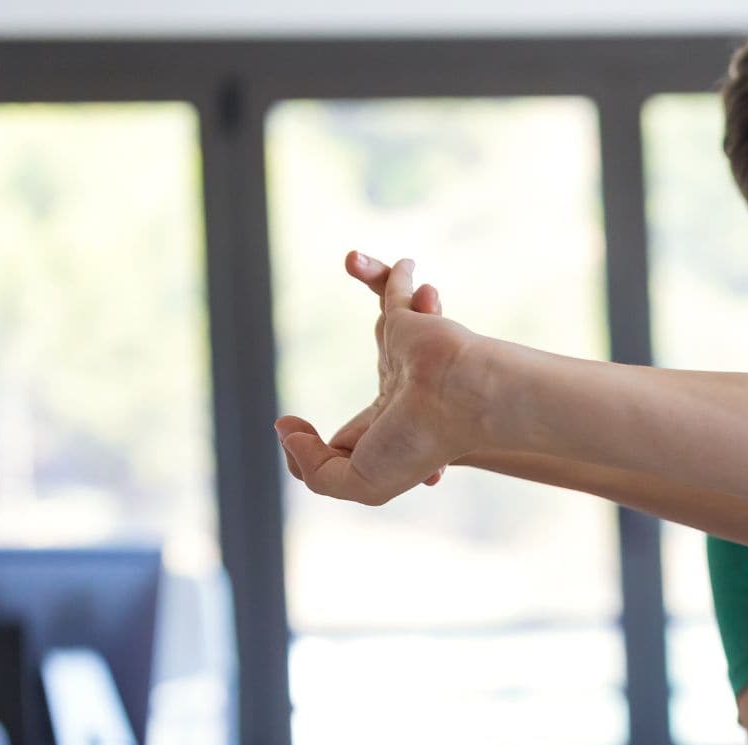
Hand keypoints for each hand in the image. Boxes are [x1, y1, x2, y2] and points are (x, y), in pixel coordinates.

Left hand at [274, 251, 484, 503]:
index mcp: (391, 432)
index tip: (288, 426)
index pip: (351, 439)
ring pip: (388, 321)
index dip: (318, 446)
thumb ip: (311, 469)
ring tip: (355, 261)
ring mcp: (408, 354)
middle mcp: (402, 390)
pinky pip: (389, 288)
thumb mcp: (355, 481)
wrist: (460, 402)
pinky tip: (356, 260)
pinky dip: (380, 273)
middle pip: (383, 370)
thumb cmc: (418, 442)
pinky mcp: (409, 320)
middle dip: (385, 361)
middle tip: (368, 349)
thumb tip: (287, 430)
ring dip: (380, 288)